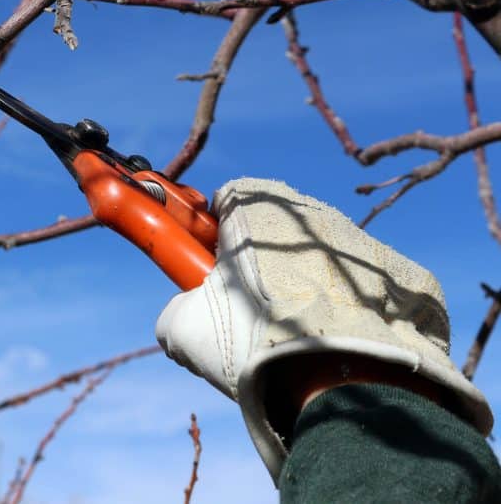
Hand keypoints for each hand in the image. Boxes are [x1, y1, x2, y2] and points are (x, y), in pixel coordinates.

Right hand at [155, 178, 491, 480]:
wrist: (343, 384)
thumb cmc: (253, 343)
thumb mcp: (182, 328)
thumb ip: (176, 307)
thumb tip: (185, 315)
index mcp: (257, 206)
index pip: (226, 199)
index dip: (214, 235)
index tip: (212, 271)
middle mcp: (314, 211)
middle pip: (278, 229)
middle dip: (263, 262)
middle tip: (252, 311)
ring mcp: (366, 243)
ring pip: (325, 258)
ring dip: (310, 286)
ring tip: (300, 338)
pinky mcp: (408, 277)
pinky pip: (370, 288)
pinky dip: (355, 311)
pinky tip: (341, 346)